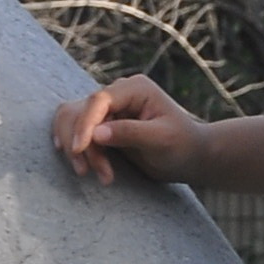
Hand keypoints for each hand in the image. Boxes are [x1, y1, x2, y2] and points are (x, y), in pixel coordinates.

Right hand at [51, 75, 210, 187]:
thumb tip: (96, 134)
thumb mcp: (161, 139)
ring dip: (78, 150)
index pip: (99, 100)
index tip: (79, 149)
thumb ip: (130, 133)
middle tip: (90, 172)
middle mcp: (118, 94)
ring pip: (73, 122)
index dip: (85, 123)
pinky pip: (77, 133)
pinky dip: (78, 150)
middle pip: (80, 111)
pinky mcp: (103, 125)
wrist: (189, 157)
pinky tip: (79, 163)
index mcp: (134, 88)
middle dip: (81, 143)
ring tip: (96, 175)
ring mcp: (109, 109)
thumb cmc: (182, 145)